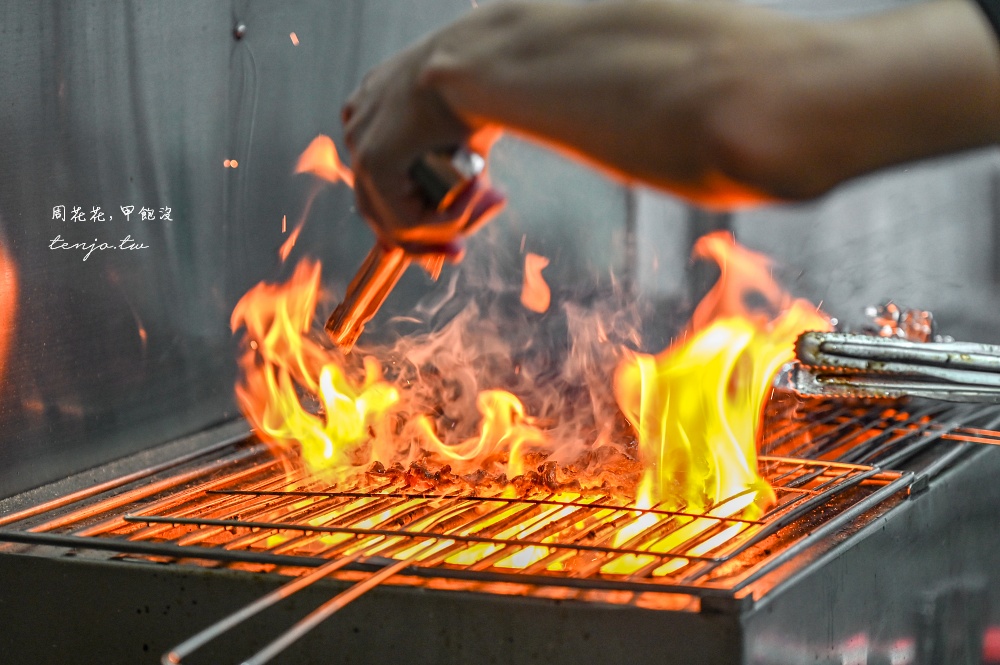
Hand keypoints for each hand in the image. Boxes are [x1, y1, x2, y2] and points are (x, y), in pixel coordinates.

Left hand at [342, 38, 503, 255]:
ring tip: (487, 205)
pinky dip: (445, 222)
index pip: (381, 184)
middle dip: (426, 238)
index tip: (450, 238)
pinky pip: (406, 221)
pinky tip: (475, 199)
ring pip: (395, 221)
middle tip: (459, 251)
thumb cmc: (485, 85)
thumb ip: (455, 168)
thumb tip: (474, 200)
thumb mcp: (464, 133)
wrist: (482, 63)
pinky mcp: (374, 162)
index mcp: (374, 110)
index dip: (416, 220)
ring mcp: (360, 144)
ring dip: (446, 227)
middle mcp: (358, 125)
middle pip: (379, 209)